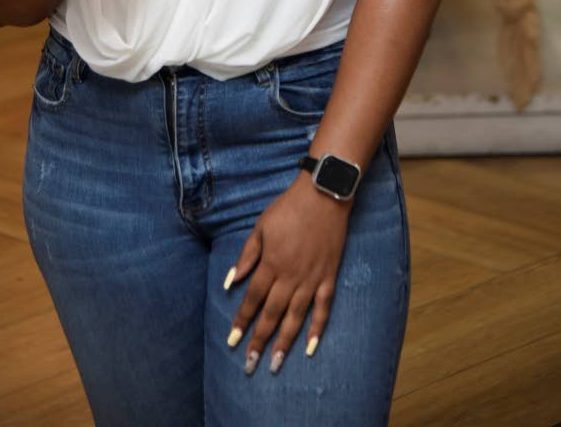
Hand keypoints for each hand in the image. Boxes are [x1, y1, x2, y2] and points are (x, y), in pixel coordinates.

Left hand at [224, 174, 352, 374]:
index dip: (242, 320)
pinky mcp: (328, 277)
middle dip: (259, 340)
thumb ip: (247, 256)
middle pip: (272, 314)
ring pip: (296, 317)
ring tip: (275, 365)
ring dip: (284, 343)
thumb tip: (231, 282)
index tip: (232, 341)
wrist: (323, 195)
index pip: (253, 299)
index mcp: (271, 263)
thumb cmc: (287, 209)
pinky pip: (323, 308)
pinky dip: (317, 328)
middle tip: (249, 365)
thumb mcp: (260, 227)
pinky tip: (310, 347)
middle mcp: (290, 276)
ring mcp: (312, 279)